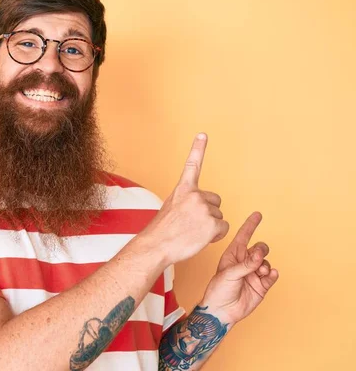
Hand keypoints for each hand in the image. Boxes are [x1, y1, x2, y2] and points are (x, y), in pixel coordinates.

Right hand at [139, 133, 229, 263]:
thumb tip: (202, 208)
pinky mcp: (212, 223)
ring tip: (192, 232)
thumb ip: (187, 201)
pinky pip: (223, 228)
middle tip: (191, 224)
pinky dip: (215, 235)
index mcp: (183, 189)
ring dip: (210, 226)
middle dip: (208, 212)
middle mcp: (195, 195)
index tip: (203, 134)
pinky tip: (199, 238)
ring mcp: (204, 208)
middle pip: (215, 201)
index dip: (198, 149)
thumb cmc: (162, 231)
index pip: (193, 165)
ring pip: (219, 216)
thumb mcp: (171, 208)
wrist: (157, 245)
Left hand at [199, 212, 279, 326]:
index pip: (243, 236)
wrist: (222, 311)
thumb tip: (260, 255)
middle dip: (261, 249)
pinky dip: (273, 274)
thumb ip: (245, 264)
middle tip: (257, 257)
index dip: (250, 225)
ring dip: (265, 264)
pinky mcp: (261, 285)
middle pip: (260, 247)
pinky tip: (270, 274)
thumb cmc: (218, 290)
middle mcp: (244, 262)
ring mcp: (254, 273)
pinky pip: (271, 275)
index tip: (258, 214)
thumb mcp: (228, 274)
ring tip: (260, 271)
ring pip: (266, 261)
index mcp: (233, 255)